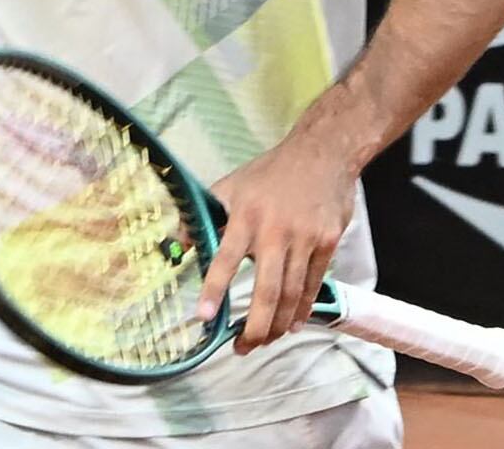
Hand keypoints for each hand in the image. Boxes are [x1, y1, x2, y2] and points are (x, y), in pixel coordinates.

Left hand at [197, 134, 357, 353]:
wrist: (321, 153)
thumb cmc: (270, 172)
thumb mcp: (230, 186)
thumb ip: (205, 217)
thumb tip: (176, 244)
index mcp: (245, 216)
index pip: (225, 259)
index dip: (213, 290)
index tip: (203, 317)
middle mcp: (275, 231)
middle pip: (266, 290)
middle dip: (254, 327)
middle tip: (241, 349)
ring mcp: (304, 238)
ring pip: (291, 294)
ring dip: (276, 325)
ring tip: (263, 341)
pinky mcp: (327, 243)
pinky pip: (312, 285)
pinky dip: (302, 309)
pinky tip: (292, 325)